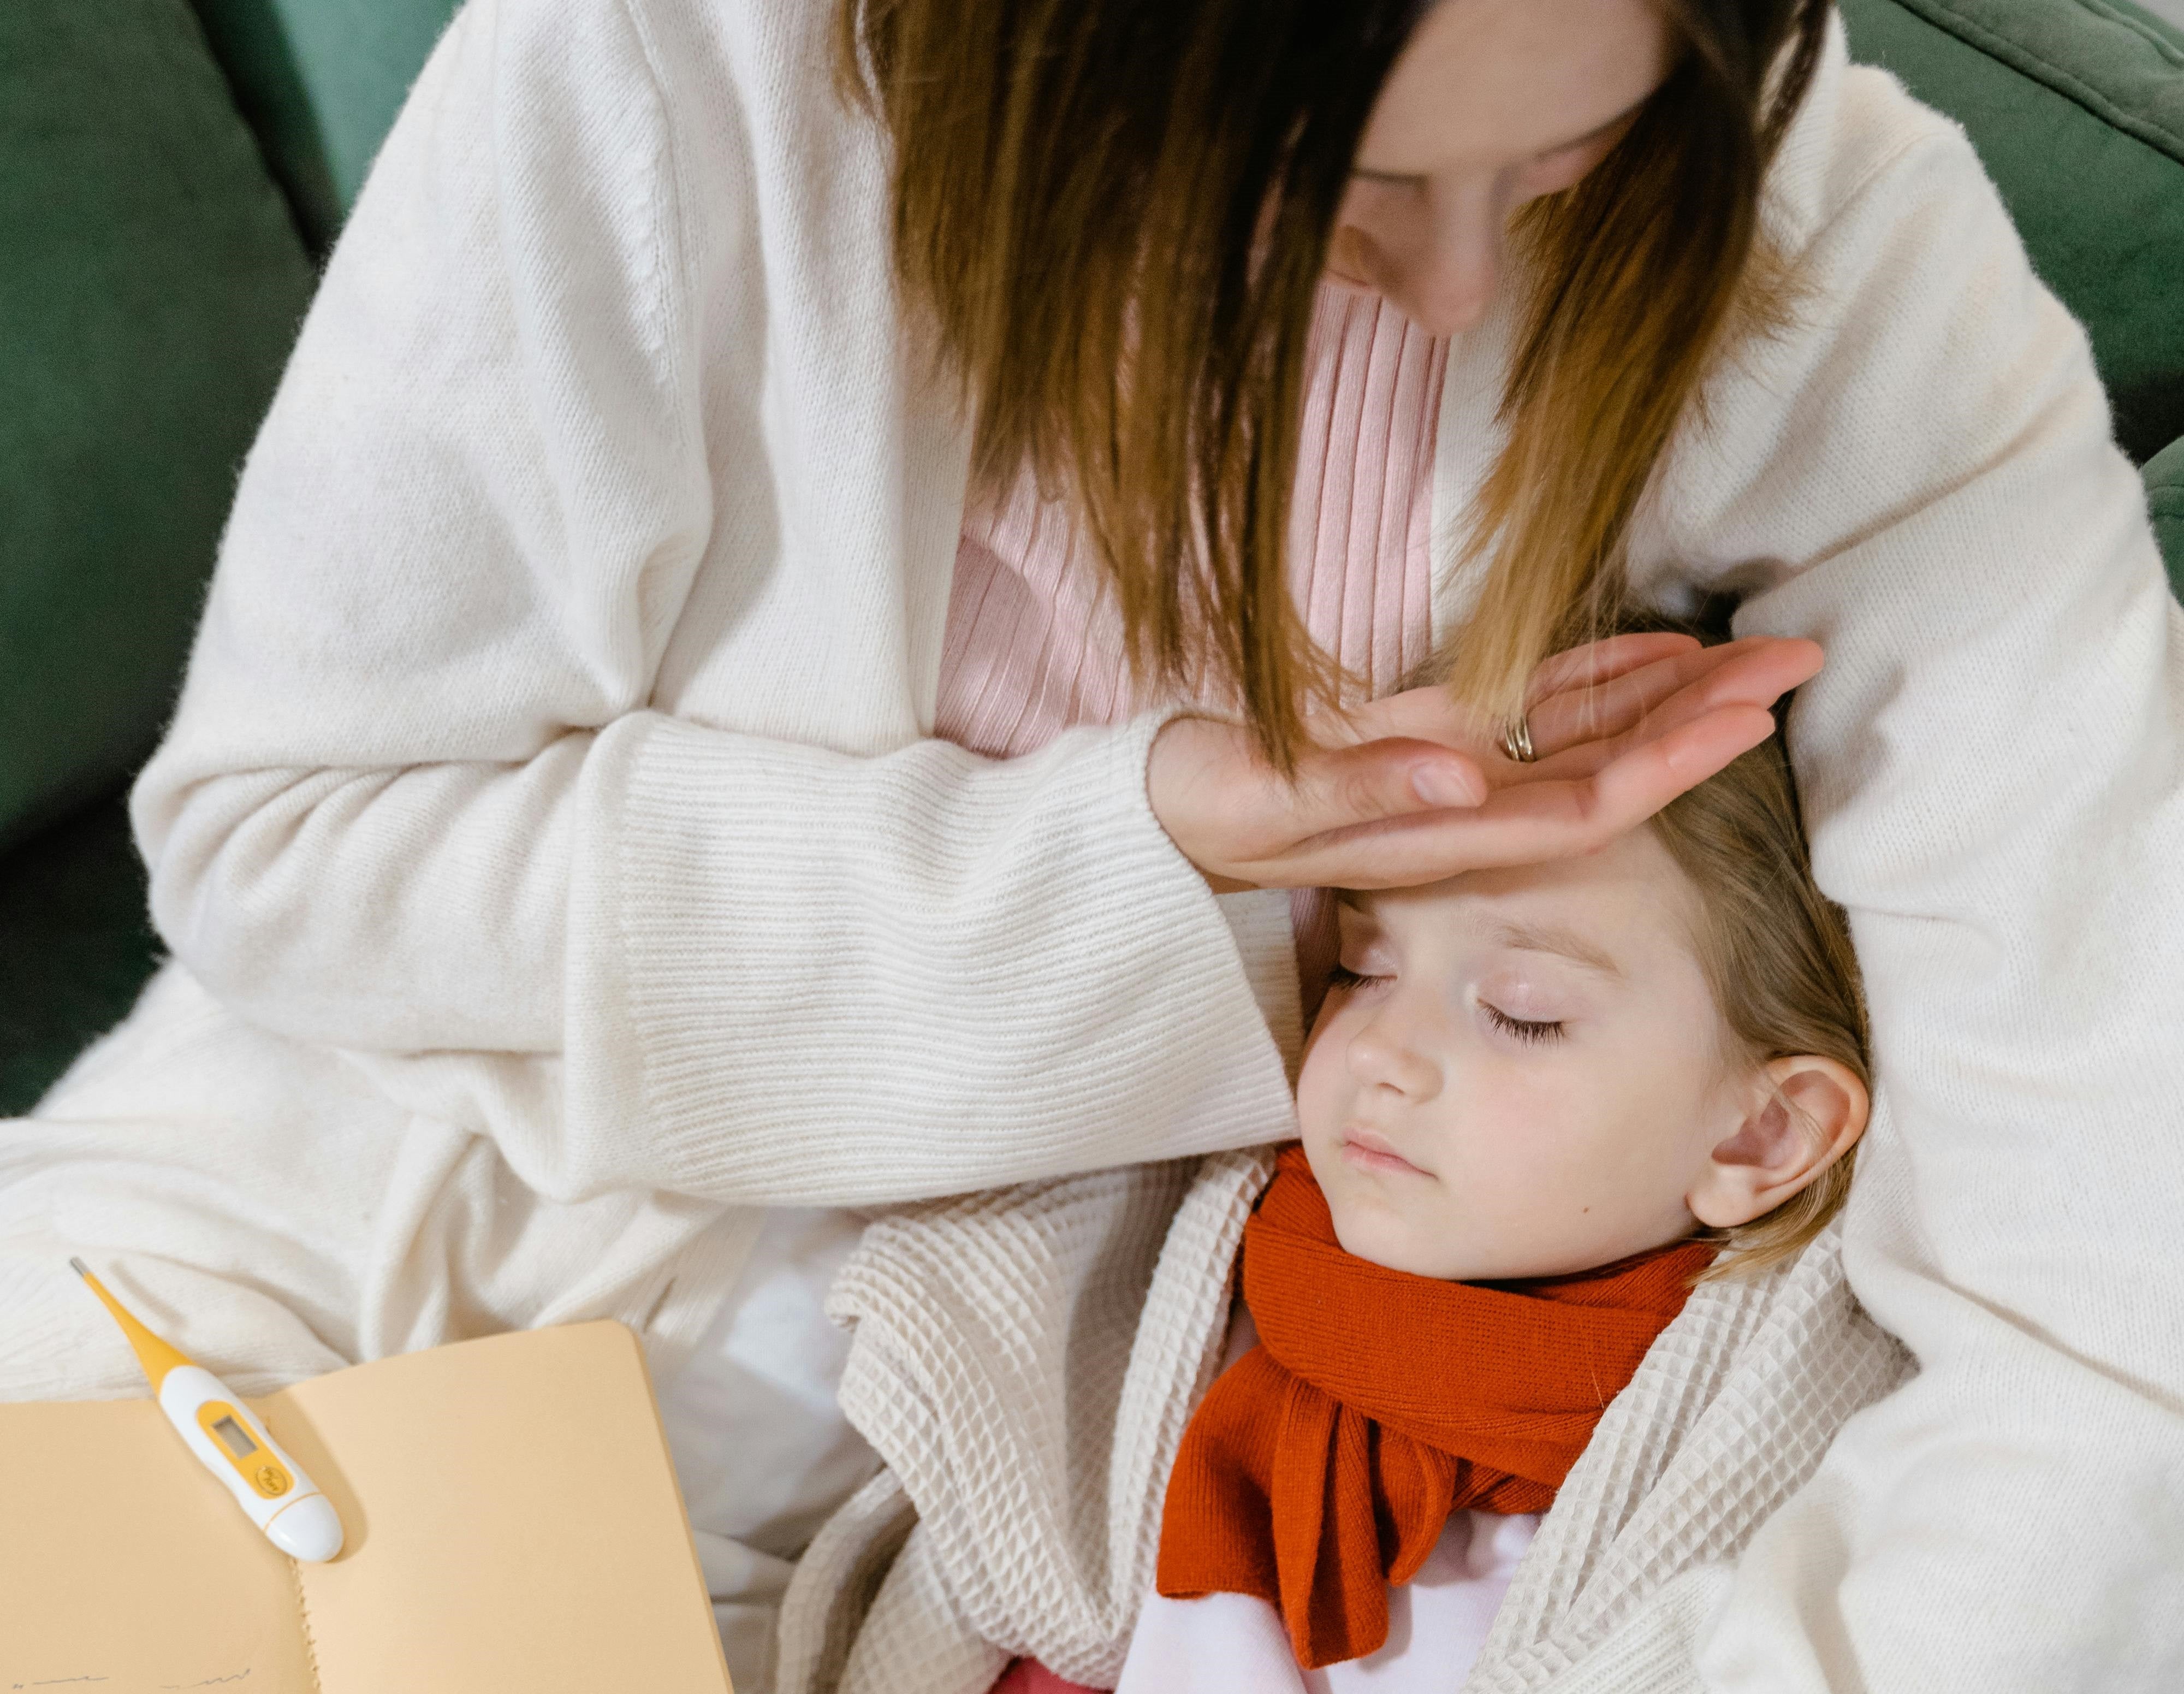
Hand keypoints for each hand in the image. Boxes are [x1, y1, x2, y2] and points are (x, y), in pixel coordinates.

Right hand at [1147, 631, 1822, 890]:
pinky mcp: (1436, 734)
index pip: (1581, 801)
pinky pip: (1537, 708)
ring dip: (1674, 696)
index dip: (1668, 763)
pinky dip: (1601, 678)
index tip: (1746, 720)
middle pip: (1613, 765)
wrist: (1165, 813)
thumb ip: (1360, 789)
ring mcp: (1458, 769)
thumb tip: (1462, 778)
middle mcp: (1470, 803)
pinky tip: (1662, 653)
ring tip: (1757, 653)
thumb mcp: (1267, 798)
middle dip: (1705, 719)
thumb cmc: (1208, 808)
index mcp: (1442, 828)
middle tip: (1798, 662)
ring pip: (1588, 732)